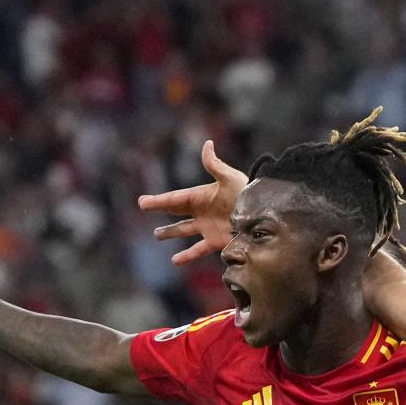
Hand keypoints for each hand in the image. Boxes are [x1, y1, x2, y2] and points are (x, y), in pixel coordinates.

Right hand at [137, 140, 247, 264]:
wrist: (263, 215)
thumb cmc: (247, 193)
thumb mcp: (230, 178)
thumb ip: (215, 164)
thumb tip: (207, 144)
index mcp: (202, 196)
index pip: (174, 198)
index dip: (158, 201)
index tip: (142, 202)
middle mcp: (203, 212)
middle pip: (176, 211)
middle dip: (160, 209)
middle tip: (144, 207)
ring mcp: (208, 227)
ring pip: (184, 230)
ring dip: (171, 232)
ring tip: (157, 235)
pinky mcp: (216, 242)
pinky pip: (198, 250)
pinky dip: (187, 255)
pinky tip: (175, 260)